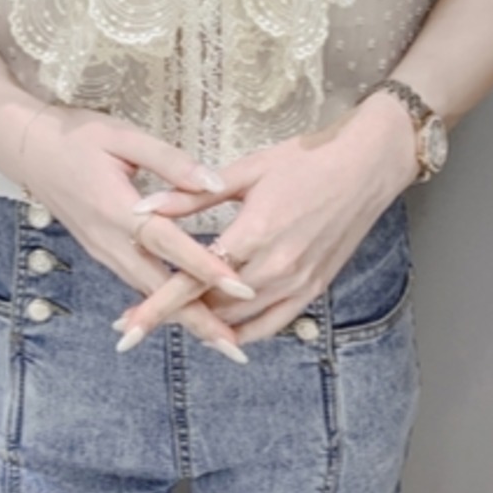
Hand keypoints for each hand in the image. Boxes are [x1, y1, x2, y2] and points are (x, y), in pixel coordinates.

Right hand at [10, 104, 257, 357]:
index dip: (205, 267)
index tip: (240, 288)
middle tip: (236, 348)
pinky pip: (135, 282)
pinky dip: (160, 304)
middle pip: (157, 287)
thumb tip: (214, 182)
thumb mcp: (123, 136)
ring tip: (219, 339)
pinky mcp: (100, 251)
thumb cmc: (77, 136)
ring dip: (181, 318)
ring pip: (146, 291)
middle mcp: (109, 240)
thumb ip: (170, 160)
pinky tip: (182, 314)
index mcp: (117, 208)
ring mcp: (102, 250)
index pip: (169, 244)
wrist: (28, 148)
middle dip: (198, 319)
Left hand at [109, 94, 418, 346]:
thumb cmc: (304, 160)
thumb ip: (191, 197)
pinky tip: (220, 329)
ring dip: (202, 324)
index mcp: (254, 233)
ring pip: (239, 319)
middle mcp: (276, 267)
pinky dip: (242, 331)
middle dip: (170, 317)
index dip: (157, 305)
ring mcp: (297, 282)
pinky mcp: (313, 289)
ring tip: (168, 323)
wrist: (365, 166)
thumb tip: (143, 208)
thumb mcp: (245, 171)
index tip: (127, 324)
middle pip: (211, 305)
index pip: (193, 278)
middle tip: (132, 323)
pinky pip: (272, 324)